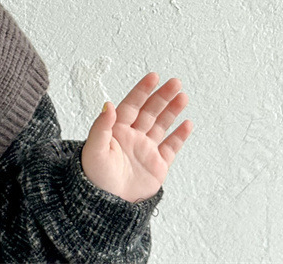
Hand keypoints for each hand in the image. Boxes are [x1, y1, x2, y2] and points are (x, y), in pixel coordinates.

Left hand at [80, 72, 192, 202]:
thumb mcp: (94, 149)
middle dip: (162, 97)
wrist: (106, 205)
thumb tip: (107, 104)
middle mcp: (132, 135)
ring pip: (161, 125)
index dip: (142, 90)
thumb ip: (101, 126)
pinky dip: (179, 136)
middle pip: (150, 111)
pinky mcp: (157, 165)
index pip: (132, 104)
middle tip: (175, 82)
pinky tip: (187, 123)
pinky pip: (170, 147)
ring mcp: (146, 149)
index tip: (154, 77)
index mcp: (117, 129)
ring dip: (172, 111)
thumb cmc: (95, 176)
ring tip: (183, 96)